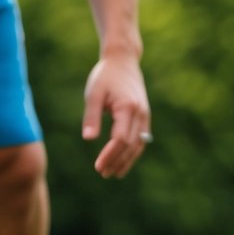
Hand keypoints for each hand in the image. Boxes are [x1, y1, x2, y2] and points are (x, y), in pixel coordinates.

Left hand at [81, 52, 149, 178]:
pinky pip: (141, 139)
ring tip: (114, 173)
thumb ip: (92, 117)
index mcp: (127, 108)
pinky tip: (123, 160)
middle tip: (103, 173)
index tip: (98, 166)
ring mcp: (145, 116)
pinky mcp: (144, 117)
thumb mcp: (93, 94)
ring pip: (139, 145)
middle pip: (131, 146)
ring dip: (127, 161)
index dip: (110, 155)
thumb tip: (88, 139)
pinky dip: (132, 152)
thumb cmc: (105, 76)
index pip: (120, 139)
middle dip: (117, 161)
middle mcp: (140, 114)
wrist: (123, 61)